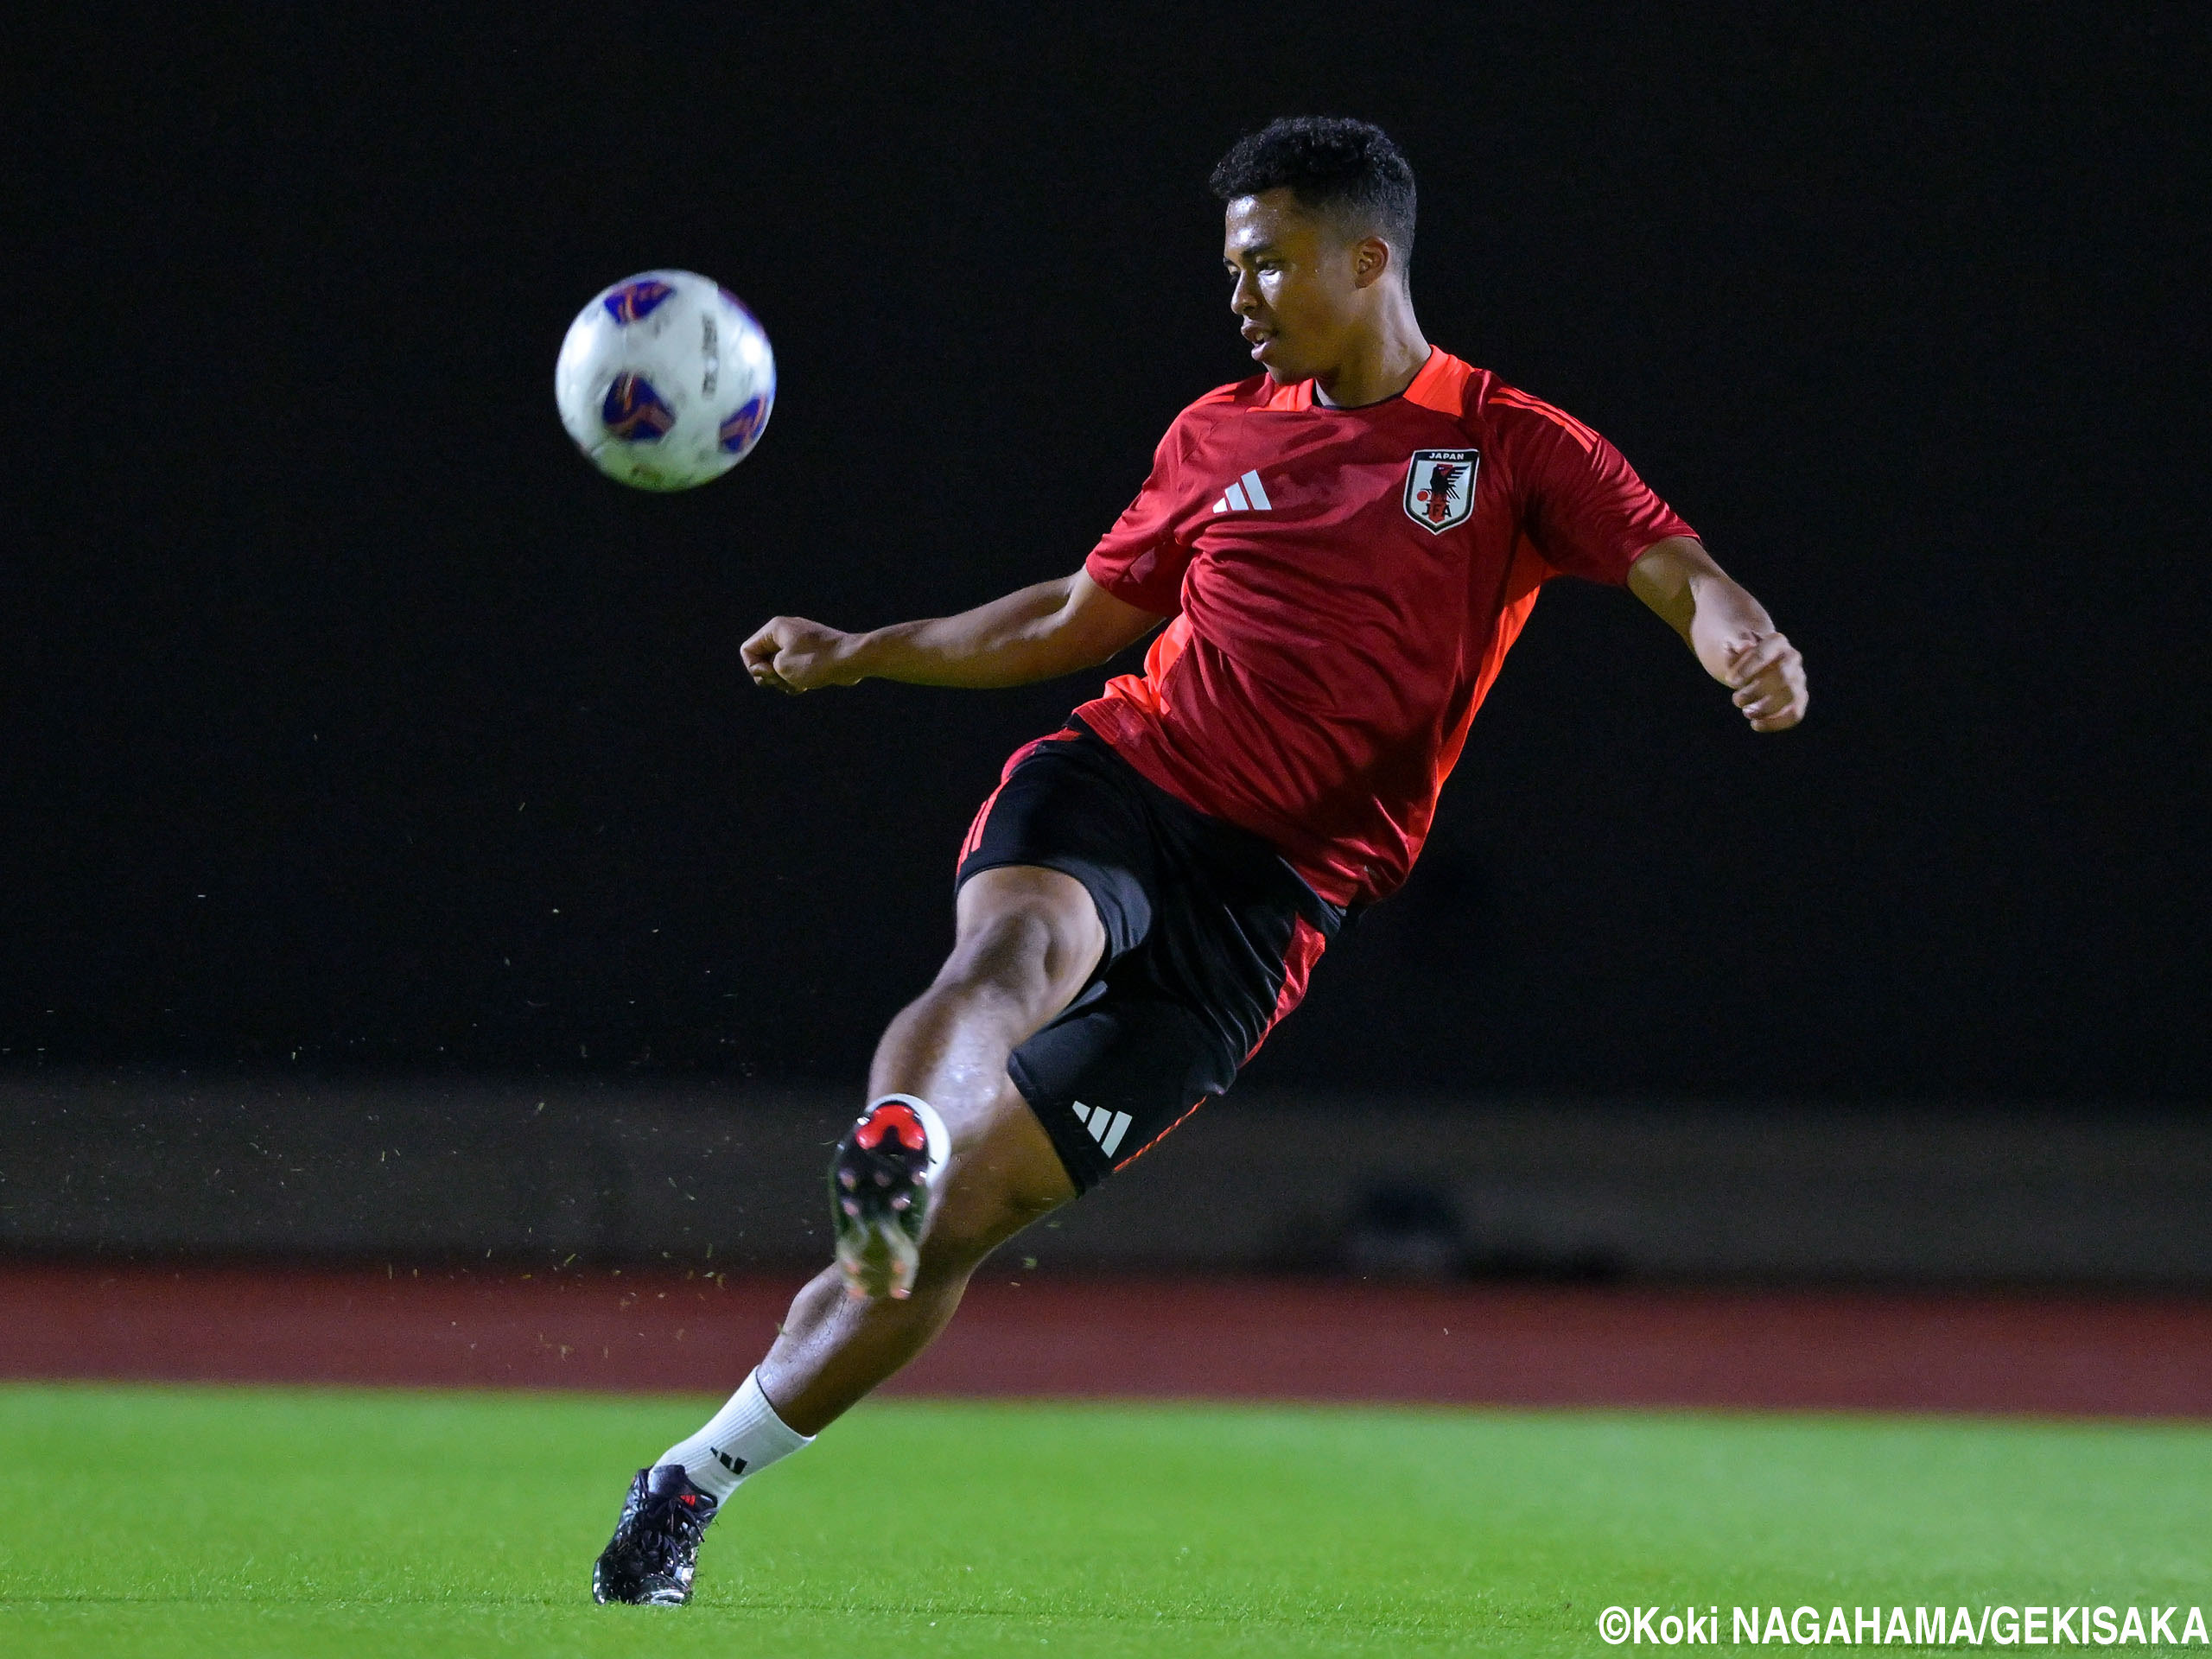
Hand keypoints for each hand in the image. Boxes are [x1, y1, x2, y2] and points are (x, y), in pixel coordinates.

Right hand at [740, 616, 864, 693]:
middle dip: (770, 675)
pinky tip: (807, 686)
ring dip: (784, 680)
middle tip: (784, 681)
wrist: (853, 659)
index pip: (747, 650)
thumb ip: (765, 669)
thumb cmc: (816, 661)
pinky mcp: (812, 651)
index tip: (771, 675)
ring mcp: (800, 641)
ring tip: (798, 685)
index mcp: (775, 628)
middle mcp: (786, 630)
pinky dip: (797, 678)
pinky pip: (795, 667)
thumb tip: (773, 669)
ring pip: (779, 666)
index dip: (755, 668)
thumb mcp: (781, 668)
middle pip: (763, 658)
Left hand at [1722, 631, 1807, 730]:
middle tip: (1737, 700)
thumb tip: (1743, 645)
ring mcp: (1798, 678)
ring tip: (1747, 712)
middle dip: (1756, 691)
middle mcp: (1792, 658)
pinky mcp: (1799, 698)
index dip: (1746, 669)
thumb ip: (1734, 648)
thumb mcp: (1732, 650)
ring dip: (1766, 708)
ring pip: (1791, 695)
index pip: (1764, 653)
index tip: (1730, 681)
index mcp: (1776, 641)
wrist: (1750, 665)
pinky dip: (1776, 722)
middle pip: (1781, 676)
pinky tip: (1756, 725)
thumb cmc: (1739, 657)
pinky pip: (1795, 713)